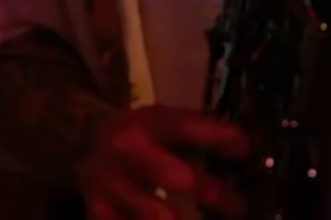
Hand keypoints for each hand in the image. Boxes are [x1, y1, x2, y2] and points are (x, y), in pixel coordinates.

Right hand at [77, 105, 248, 218]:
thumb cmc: (140, 132)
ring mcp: (109, 183)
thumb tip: (244, 151)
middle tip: (239, 205)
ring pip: (155, 214)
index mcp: (148, 122)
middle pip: (175, 178)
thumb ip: (200, 135)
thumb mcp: (165, 121)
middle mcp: (126, 150)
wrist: (84, 137)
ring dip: (185, 219)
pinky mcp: (97, 209)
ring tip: (202, 219)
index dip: (219, 138)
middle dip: (212, 194)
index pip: (186, 128)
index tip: (246, 150)